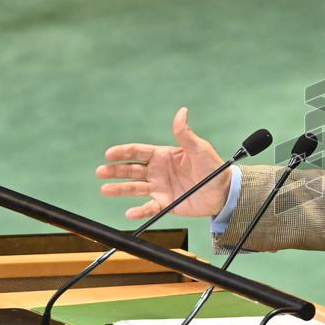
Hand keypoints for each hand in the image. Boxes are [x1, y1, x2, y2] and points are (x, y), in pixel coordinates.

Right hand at [96, 107, 230, 219]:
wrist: (224, 192)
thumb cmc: (213, 168)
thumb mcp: (199, 149)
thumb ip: (185, 134)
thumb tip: (181, 111)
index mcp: (164, 156)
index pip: (138, 152)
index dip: (123, 152)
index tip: (109, 154)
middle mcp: (158, 171)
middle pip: (131, 169)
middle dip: (115, 170)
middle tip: (100, 172)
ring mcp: (160, 187)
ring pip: (135, 188)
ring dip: (120, 189)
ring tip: (105, 190)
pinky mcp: (165, 203)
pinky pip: (149, 207)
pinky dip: (139, 211)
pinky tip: (130, 212)